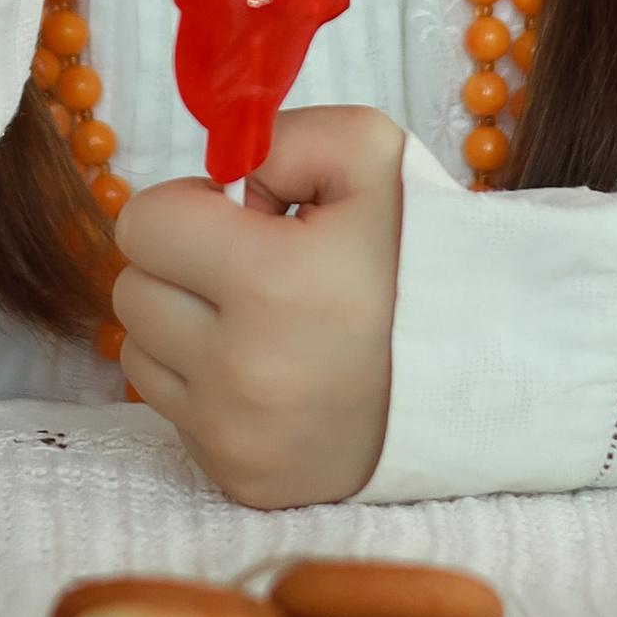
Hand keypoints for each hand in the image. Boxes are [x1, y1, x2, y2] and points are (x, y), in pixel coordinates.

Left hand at [111, 106, 404, 508]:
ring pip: (141, 352)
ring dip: (186, 328)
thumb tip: (215, 178)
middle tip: (256, 271)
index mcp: (271, 282)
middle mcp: (243, 371)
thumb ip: (277, 137)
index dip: (193, 208)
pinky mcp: (238, 479)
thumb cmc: (419, 259)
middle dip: (183, 268)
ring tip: (264, 324)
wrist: (482, 375)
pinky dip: (207, 386)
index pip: (144, 224)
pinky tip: (273, 374)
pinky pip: (172, 412)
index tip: (248, 221)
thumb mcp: (371, 153)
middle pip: (133, 289)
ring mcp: (237, 435)